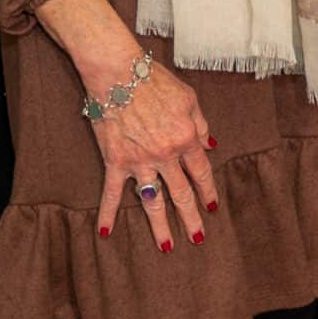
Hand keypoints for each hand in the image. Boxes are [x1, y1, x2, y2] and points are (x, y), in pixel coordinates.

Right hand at [88, 51, 217, 251]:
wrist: (118, 71)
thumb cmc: (154, 80)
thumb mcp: (189, 98)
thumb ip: (201, 125)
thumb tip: (210, 147)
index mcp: (186, 138)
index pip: (201, 173)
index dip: (208, 191)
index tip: (213, 206)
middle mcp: (165, 154)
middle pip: (182, 193)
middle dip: (191, 217)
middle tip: (198, 238)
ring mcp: (140, 160)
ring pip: (153, 200)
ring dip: (160, 226)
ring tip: (167, 247)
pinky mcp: (115, 160)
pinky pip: (112, 192)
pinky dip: (107, 213)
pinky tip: (105, 233)